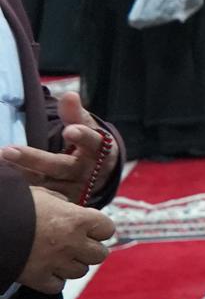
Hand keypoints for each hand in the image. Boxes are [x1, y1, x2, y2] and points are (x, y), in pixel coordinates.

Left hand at [0, 92, 118, 204]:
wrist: (101, 176)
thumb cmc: (90, 145)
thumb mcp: (90, 128)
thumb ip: (76, 114)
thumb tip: (69, 95)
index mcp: (97, 150)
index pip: (91, 141)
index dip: (81, 136)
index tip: (69, 130)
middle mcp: (85, 171)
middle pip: (59, 166)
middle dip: (34, 159)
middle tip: (7, 151)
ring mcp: (73, 189)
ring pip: (45, 184)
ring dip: (20, 175)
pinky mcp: (61, 203)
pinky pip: (40, 198)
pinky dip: (23, 192)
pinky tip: (4, 183)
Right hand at [17, 187, 114, 293]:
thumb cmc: (15, 205)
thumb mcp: (42, 195)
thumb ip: (62, 203)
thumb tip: (71, 208)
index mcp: (77, 219)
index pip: (107, 229)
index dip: (99, 229)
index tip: (89, 228)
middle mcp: (72, 242)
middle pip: (100, 254)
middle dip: (89, 249)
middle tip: (76, 244)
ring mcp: (56, 262)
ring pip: (80, 271)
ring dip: (72, 264)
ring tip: (58, 256)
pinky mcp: (38, 278)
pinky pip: (58, 285)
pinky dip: (54, 280)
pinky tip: (46, 269)